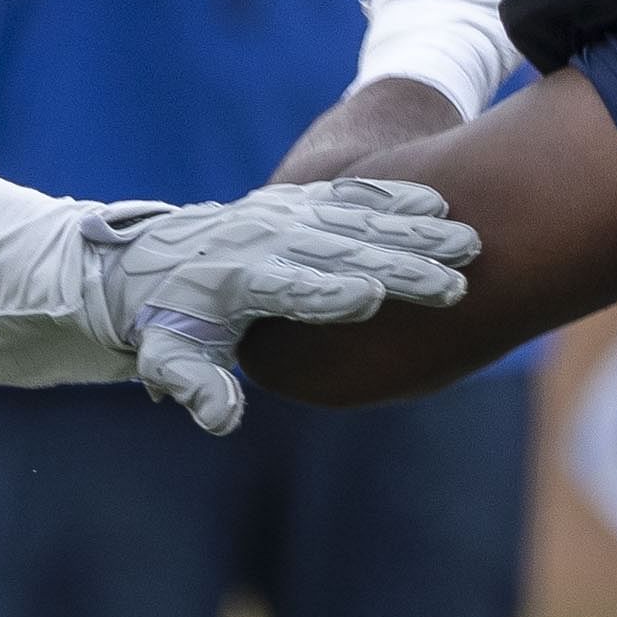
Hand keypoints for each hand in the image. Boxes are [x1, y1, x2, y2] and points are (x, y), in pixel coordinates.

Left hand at [82, 176, 474, 433]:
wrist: (150, 260)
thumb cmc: (165, 322)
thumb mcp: (167, 359)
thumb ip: (194, 386)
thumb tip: (221, 420)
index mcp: (234, 281)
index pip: (285, 287)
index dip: (325, 292)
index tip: (371, 299)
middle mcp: (264, 241)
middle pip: (338, 253)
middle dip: (397, 267)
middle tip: (449, 285)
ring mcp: (285, 216)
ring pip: (357, 221)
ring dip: (412, 233)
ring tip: (466, 245)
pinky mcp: (300, 203)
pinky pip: (350, 196)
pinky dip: (393, 197)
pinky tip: (439, 205)